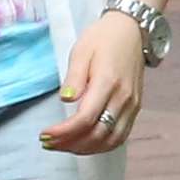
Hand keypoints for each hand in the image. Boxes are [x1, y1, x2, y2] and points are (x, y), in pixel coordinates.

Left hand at [42, 10, 150, 153]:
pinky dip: (101, 146)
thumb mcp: (81, 51)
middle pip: (98, 134)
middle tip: (49, 144)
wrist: (131, 30)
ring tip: (63, 146)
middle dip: (70, 144)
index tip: (45, 135)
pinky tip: (84, 143)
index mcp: (108, 82)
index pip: (85, 119)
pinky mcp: (135, 109)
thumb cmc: (103, 38)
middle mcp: (123, 98)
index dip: (63, 132)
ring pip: (111, 141)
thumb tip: (65, 98)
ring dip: (85, 149)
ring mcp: (132, 105)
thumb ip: (74, 77)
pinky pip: (120, 136)